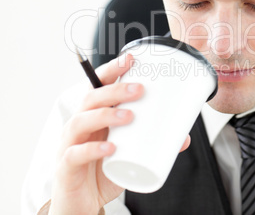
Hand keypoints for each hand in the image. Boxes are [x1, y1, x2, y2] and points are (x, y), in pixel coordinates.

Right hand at [49, 54, 190, 214]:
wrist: (81, 201)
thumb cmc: (103, 167)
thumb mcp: (129, 151)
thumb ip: (153, 142)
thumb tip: (184, 137)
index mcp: (95, 115)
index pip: (99, 86)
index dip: (112, 70)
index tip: (131, 58)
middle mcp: (80, 125)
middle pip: (91, 98)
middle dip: (115, 90)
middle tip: (140, 89)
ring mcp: (70, 144)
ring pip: (79, 121)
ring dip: (105, 114)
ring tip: (129, 116)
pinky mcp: (66, 167)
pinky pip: (74, 154)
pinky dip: (92, 149)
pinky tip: (110, 148)